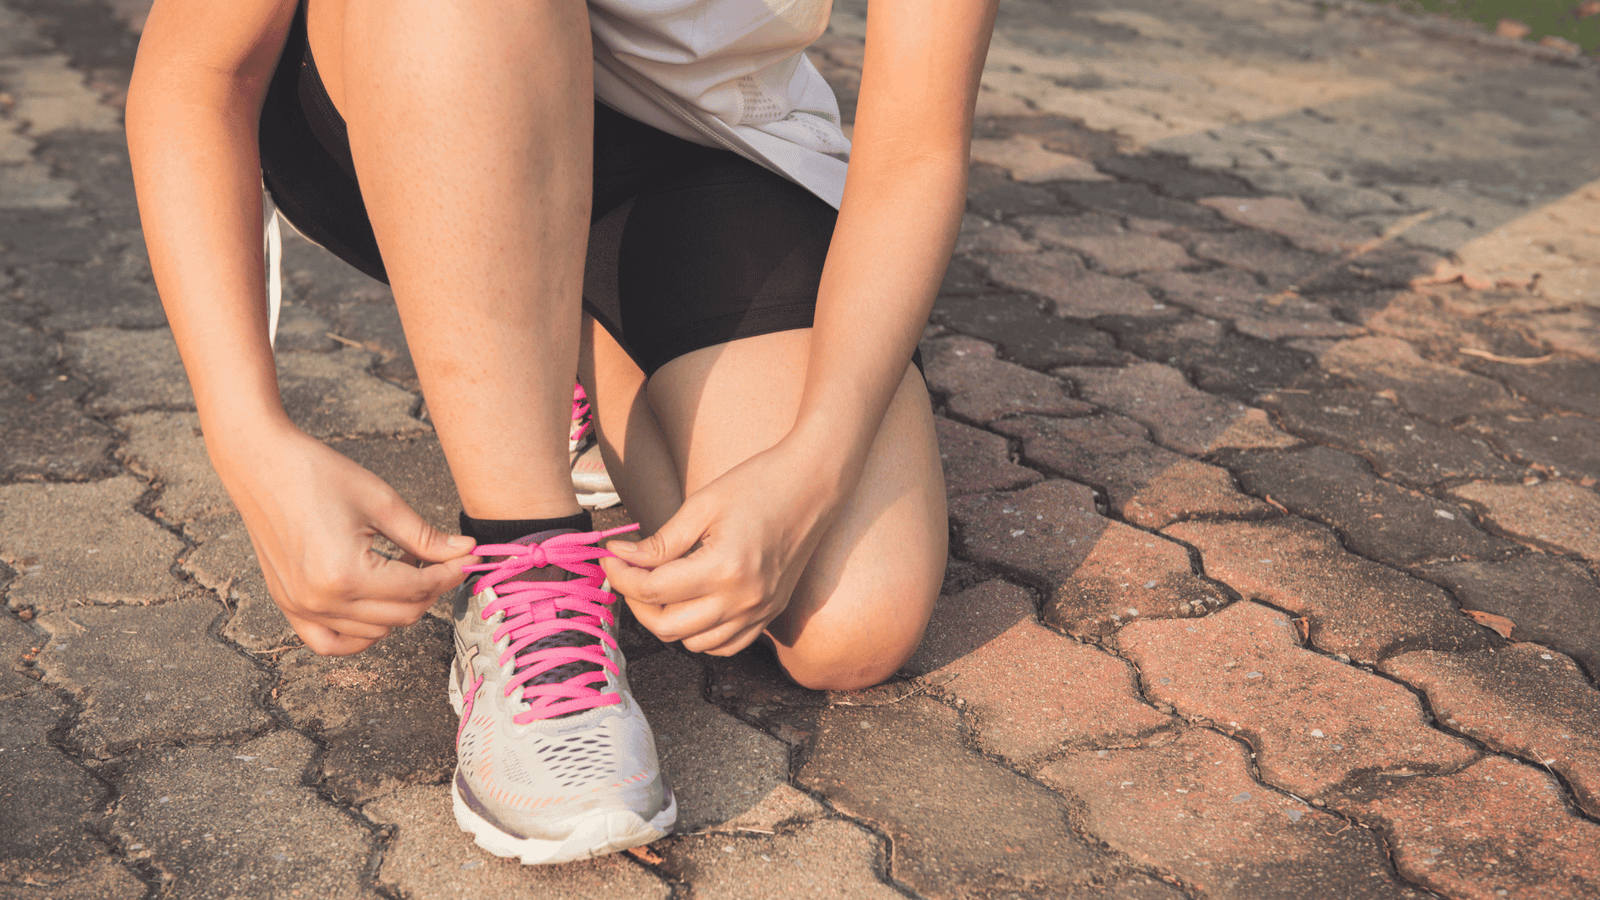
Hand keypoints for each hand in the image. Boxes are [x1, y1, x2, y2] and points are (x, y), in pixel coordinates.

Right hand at [212, 423, 477, 654]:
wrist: (260, 464)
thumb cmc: (316, 474)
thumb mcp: (382, 502)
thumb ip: (426, 537)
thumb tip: (465, 552)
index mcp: (346, 574)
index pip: (418, 588)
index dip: (450, 573)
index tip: (468, 559)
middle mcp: (322, 601)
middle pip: (401, 615)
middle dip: (430, 589)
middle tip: (439, 559)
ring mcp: (301, 608)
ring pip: (374, 632)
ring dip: (398, 607)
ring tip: (401, 568)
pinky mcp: (288, 605)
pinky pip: (330, 642)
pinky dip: (359, 634)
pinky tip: (374, 606)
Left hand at [600, 440, 844, 655]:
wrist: (813, 484)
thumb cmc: (758, 484)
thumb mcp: (701, 506)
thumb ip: (660, 542)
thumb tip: (621, 557)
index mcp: (724, 568)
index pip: (653, 590)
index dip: (621, 575)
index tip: (610, 557)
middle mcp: (743, 600)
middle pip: (668, 626)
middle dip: (636, 602)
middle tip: (628, 573)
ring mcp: (760, 612)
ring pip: (694, 644)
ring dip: (667, 621)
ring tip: (659, 587)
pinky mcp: (769, 614)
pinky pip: (725, 646)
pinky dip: (700, 634)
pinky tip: (690, 605)